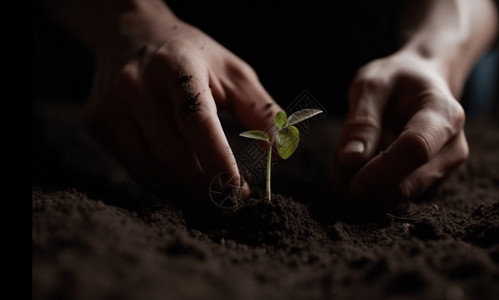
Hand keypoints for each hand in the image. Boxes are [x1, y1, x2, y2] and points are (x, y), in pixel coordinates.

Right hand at [85, 18, 280, 203]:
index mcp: (177, 68)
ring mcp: (111, 105)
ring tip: (210, 193)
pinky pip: (135, 167)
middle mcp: (137, 85)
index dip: (219, 161)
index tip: (239, 191)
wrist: (130, 35)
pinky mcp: (97, 122)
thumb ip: (260, 111)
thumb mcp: (232, 72)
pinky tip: (183, 179)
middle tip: (231, 198)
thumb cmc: (192, 59)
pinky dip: (163, 182)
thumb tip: (280, 155)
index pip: (196, 122)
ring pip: (151, 169)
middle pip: (174, 154)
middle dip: (206, 186)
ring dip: (185, 190)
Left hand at [331, 51, 468, 206]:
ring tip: (351, 152)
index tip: (351, 181)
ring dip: (363, 184)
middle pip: (406, 183)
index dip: (381, 170)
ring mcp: (443, 169)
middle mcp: (452, 147)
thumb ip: (362, 120)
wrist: (421, 83)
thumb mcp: (371, 83)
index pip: (416, 150)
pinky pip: (393, 196)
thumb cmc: (395, 80)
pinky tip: (362, 162)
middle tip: (337, 158)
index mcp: (444, 114)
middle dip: (365, 181)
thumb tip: (350, 159)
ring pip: (396, 195)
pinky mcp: (429, 183)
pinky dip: (370, 186)